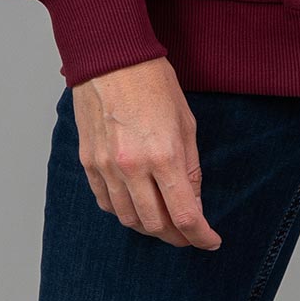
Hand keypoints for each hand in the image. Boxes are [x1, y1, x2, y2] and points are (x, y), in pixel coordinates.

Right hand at [70, 57, 222, 249]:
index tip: (210, 241)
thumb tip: (192, 203)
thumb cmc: (153, 82)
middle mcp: (132, 167)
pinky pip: (105, 202)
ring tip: (164, 222)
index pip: (184, 215)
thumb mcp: (186, 123)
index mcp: (163, 155)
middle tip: (189, 234)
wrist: (111, 58)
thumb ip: (190, 168)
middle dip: (177, 236)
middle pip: (155, 224)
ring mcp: (106, 167)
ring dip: (149, 227)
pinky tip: (136, 206)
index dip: (200, 236)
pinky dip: (123, 211)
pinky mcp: (89, 162)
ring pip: (128, 219)